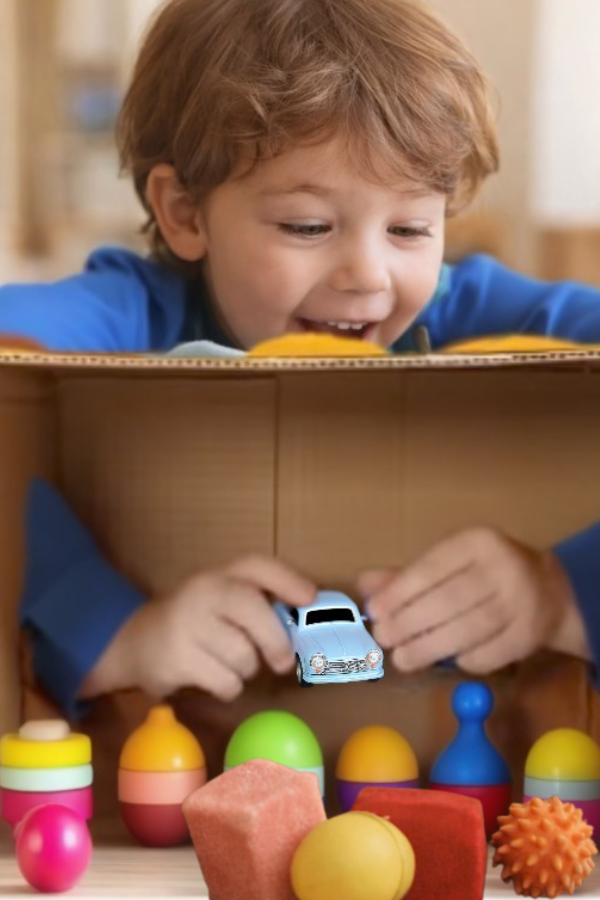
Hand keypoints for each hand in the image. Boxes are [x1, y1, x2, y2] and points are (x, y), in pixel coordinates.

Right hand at [80, 555, 316, 702]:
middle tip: (283, 662)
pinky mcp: (176, 658)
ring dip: (246, 669)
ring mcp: (186, 623)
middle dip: (276, 641)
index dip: (287, 580)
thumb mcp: (221, 602)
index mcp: (220, 575)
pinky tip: (214, 678)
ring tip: (231, 665)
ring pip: (243, 655)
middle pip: (254, 611)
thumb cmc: (195, 622)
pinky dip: (228, 687)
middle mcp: (202, 591)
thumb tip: (307, 617)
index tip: (309, 598)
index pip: (257, 566)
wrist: (135, 642)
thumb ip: (257, 603)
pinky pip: (225, 681)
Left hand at [358, 527, 590, 674]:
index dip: (400, 592)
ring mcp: (522, 602)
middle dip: (410, 623)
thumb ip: (406, 576)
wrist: (548, 590)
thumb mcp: (449, 564)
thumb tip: (365, 586)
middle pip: (449, 601)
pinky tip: (445, 661)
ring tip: (402, 658)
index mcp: (478, 542)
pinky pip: (490, 653)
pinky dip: (464, 660)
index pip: (432, 568)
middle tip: (384, 639)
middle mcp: (504, 568)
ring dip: (430, 647)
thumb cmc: (483, 574)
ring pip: (469, 629)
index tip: (374, 612)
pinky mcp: (530, 634)